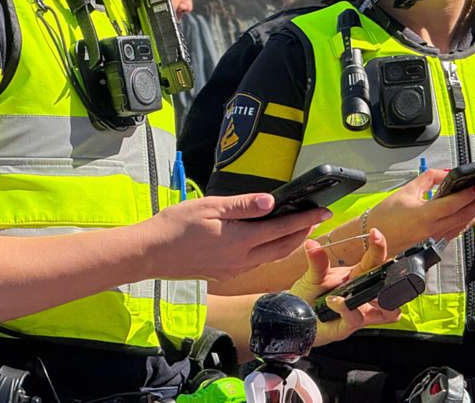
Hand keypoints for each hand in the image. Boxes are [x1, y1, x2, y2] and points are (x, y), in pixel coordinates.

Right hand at [144, 194, 328, 281]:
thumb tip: (271, 201)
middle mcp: (240, 259)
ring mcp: (233, 269)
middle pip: (282, 247)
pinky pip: (255, 262)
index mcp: (239, 240)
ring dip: (287, 243)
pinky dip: (269, 250)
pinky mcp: (224, 273)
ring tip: (298, 228)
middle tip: (316, 220)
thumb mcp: (210, 206)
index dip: (306, 220)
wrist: (150, 253)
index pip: (282, 229)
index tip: (324, 212)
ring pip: (270, 256)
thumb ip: (243, 205)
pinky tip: (267, 240)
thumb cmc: (175, 226)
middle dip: (303, 233)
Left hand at [291, 229, 400, 345]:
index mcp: (358, 276)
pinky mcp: (349, 328)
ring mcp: (359, 312)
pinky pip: (357, 319)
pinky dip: (347, 309)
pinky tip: (334, 301)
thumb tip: (312, 243)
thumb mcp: (312, 275)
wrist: (294, 317)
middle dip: (392, 277)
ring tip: (363, 292)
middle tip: (382, 267)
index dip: (379, 247)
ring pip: (389, 312)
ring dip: (381, 300)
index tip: (375, 233)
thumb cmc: (307, 295)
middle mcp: (363, 295)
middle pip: (390, 287)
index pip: (375, 261)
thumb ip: (316, 262)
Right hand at [366, 169, 474, 253]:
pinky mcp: (435, 241)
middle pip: (464, 216)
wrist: (372, 238)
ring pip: (464, 225)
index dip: (470, 194)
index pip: (452, 204)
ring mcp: (435, 238)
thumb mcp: (406, 189)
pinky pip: (458, 230)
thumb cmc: (385, 217)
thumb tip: (448, 175)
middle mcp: (431, 230)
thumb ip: (429, 178)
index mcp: (423, 216)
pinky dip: (469, 220)